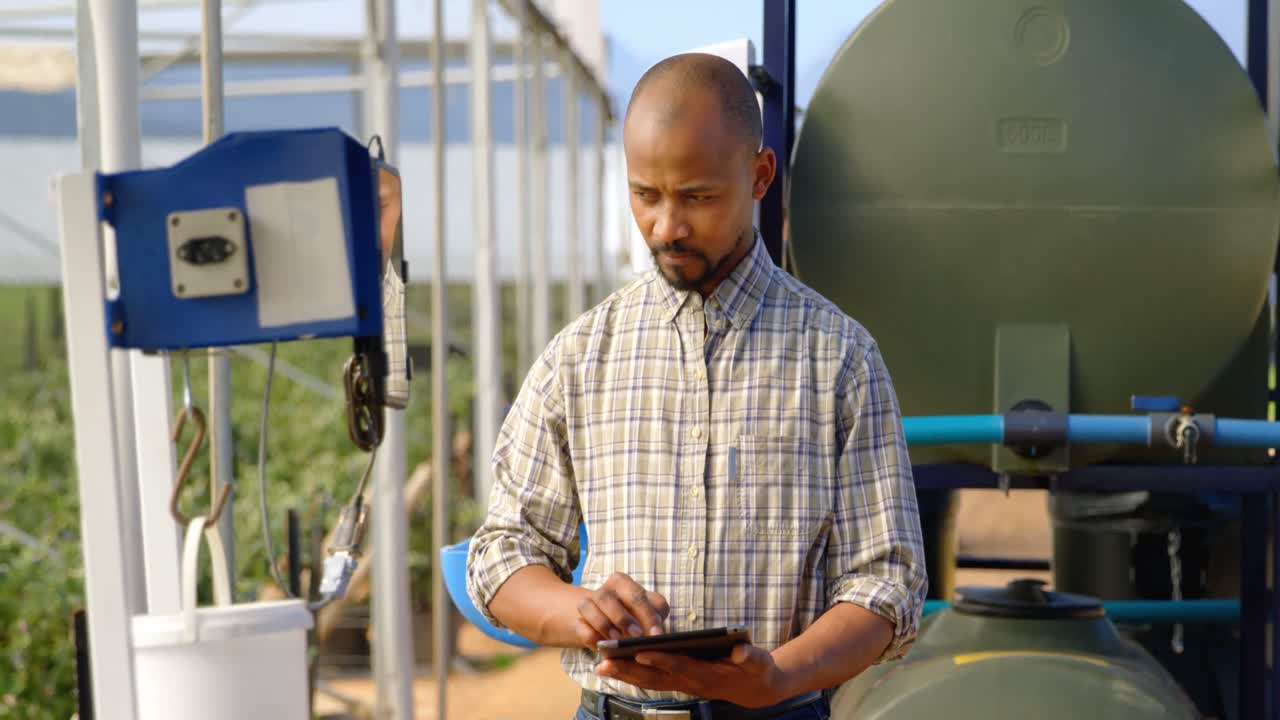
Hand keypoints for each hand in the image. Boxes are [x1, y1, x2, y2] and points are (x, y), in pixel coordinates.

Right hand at [574, 572, 669, 648]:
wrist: (607, 624)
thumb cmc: (636, 618)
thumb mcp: (650, 613)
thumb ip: (656, 618)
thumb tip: (658, 633)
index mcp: (623, 583)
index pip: (636, 595)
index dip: (648, 614)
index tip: (657, 634)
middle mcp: (603, 590)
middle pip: (608, 598)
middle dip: (623, 618)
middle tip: (637, 636)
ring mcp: (588, 604)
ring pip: (589, 607)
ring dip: (603, 624)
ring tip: (617, 640)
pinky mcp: (578, 622)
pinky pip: (580, 627)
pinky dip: (590, 636)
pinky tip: (601, 645)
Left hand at [594, 644, 792, 708]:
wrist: (757, 689)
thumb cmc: (757, 670)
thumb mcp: (759, 661)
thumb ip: (750, 656)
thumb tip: (741, 650)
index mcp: (708, 674)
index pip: (680, 666)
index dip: (660, 661)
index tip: (639, 653)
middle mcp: (691, 682)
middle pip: (656, 677)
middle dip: (629, 671)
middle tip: (603, 664)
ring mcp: (684, 684)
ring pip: (650, 681)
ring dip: (625, 675)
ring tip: (600, 666)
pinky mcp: (681, 682)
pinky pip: (653, 680)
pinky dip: (634, 674)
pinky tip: (617, 667)